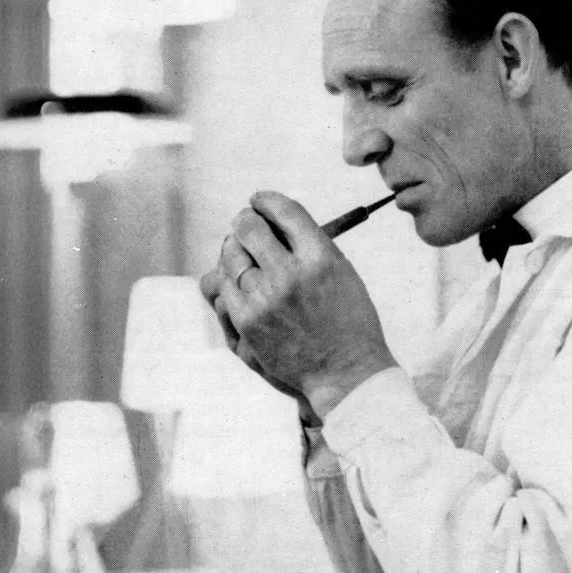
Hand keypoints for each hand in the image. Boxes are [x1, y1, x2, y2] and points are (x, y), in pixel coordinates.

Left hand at [206, 191, 396, 420]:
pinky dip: (229, 280)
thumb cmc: (348, 320)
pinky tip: (240, 282)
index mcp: (320, 257)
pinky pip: (223, 286)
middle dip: (246, 219)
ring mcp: (265, 298)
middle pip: (250, 227)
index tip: (259, 199)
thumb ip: (309, 243)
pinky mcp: (247, 321)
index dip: (266, 200)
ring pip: (230, 255)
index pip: (283, 210)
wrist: (346, 373)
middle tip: (247, 221)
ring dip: (234, 248)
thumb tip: (273, 219)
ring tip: (242, 251)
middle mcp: (290, 274)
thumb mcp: (342, 271)